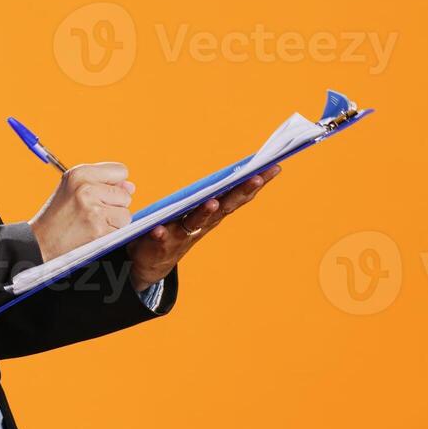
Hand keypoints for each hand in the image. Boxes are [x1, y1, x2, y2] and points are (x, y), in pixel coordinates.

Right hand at [28, 162, 134, 262]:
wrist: (40, 242)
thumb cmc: (58, 215)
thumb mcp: (73, 189)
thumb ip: (103, 183)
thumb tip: (131, 186)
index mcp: (80, 173)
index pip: (121, 171)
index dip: (115, 184)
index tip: (100, 194)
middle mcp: (86, 188)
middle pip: (125, 194)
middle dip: (114, 205)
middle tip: (91, 213)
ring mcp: (93, 210)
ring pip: (126, 213)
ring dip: (114, 222)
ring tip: (92, 223)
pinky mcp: (99, 230)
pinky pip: (121, 229)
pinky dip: (111, 234)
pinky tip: (93, 233)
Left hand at [127, 165, 280, 289]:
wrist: (153, 263)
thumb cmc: (178, 228)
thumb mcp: (195, 209)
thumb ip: (208, 192)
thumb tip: (218, 172)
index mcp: (213, 213)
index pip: (237, 195)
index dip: (256, 182)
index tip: (274, 166)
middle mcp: (203, 224)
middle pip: (224, 206)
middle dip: (241, 191)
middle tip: (256, 178)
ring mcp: (183, 235)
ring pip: (196, 222)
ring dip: (205, 212)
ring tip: (212, 202)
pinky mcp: (161, 245)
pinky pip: (160, 239)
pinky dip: (160, 234)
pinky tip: (158, 229)